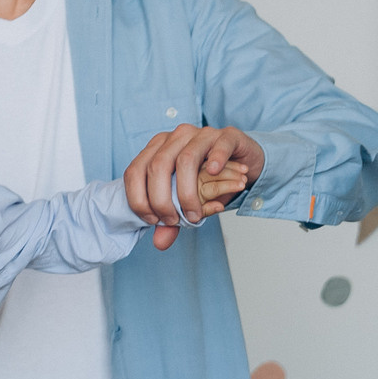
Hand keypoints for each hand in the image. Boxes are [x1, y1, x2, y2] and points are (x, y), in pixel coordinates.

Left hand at [124, 125, 264, 248]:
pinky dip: (215, 160)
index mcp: (158, 149)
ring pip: (186, 159)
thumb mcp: (187, 203)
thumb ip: (172, 220)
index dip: (138, 198)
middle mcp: (176, 138)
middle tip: (174, 220)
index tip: (152, 220)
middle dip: (161, 200)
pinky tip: (213, 173)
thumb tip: (160, 243)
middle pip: (157, 166)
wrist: (243, 163)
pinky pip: (219, 146)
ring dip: (187, 192)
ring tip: (194, 214)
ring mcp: (201, 135)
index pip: (135, 171)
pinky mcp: (226, 136)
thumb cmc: (210, 180)